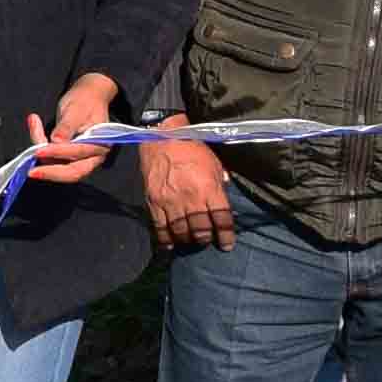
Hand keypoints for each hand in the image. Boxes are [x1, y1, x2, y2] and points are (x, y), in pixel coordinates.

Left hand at [23, 73, 123, 188]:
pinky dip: (42, 149)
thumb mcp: (76, 109)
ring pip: (60, 167)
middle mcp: (93, 157)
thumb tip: (57, 142)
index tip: (38, 151)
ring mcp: (81, 160)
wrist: (88, 97)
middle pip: (73, 172)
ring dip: (43, 155)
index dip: (58, 153)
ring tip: (34, 126)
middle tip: (31, 172)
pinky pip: (54, 161)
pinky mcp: (69, 159)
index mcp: (100, 145)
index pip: (78, 153)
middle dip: (50, 172)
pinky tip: (35, 128)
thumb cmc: (85, 101)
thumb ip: (67, 127)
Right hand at [140, 124, 234, 257]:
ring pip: (181, 231)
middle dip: (206, 238)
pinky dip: (166, 239)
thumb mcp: (214, 162)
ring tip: (191, 239)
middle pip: (201, 230)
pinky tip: (171, 244)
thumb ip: (220, 183)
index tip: (227, 245)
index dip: (226, 235)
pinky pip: (160, 227)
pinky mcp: (154, 201)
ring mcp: (170, 201)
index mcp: (209, 187)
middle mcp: (190, 197)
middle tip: (207, 239)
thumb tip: (225, 198)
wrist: (162, 136)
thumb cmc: (191, 147)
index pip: (221, 219)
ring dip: (188, 239)